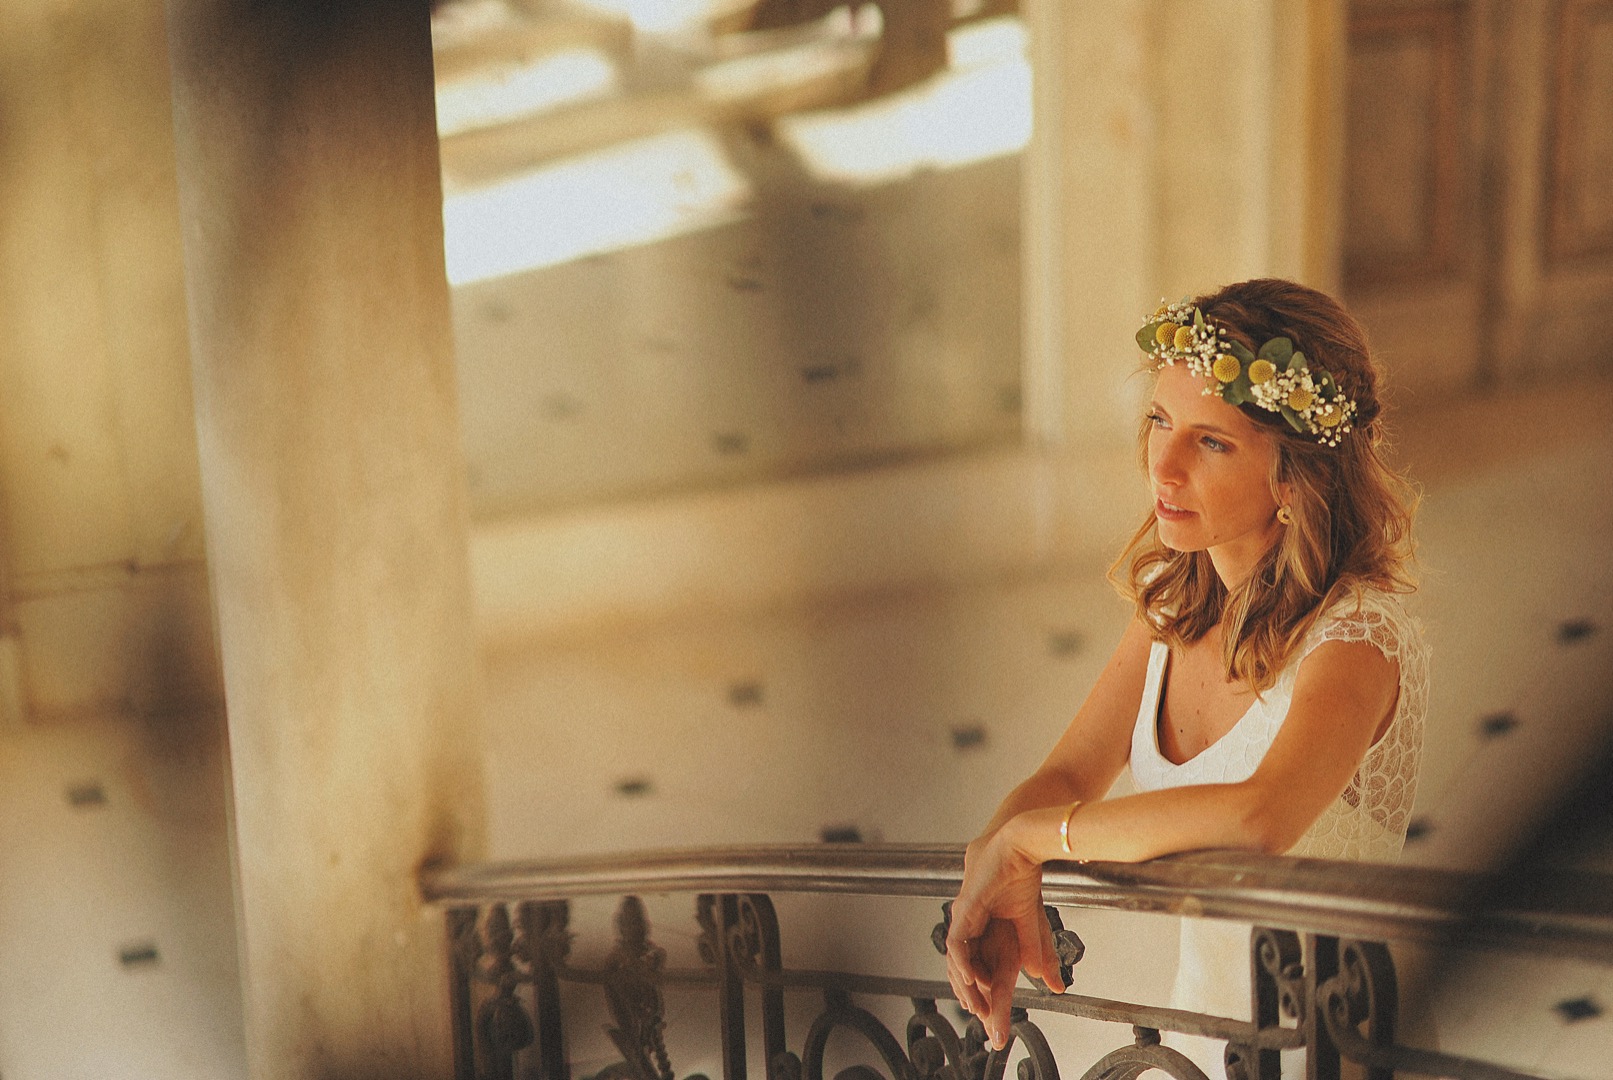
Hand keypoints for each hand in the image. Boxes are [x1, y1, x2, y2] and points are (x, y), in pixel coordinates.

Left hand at [945, 821, 1063, 1049]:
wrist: (1019, 845)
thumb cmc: (1021, 876)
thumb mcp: (1033, 923)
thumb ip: (1038, 953)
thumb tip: (1052, 986)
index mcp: (990, 936)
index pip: (986, 977)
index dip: (991, 1002)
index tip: (996, 1028)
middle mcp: (974, 932)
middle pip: (969, 975)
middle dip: (976, 1002)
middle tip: (988, 1026)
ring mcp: (966, 921)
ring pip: (958, 964)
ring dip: (966, 988)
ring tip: (976, 1009)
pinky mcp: (964, 910)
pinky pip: (957, 944)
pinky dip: (962, 964)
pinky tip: (971, 978)